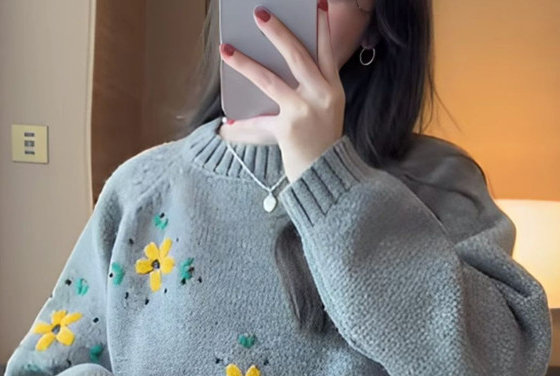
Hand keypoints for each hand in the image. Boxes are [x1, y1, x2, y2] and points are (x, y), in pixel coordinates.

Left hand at [219, 1, 344, 183]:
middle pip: (298, 55)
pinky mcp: (289, 129)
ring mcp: (305, 111)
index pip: (326, 49)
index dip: (321, 26)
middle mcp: (322, 95)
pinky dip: (242, 125)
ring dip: (245, 63)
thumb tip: (276, 66)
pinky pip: (259, 121)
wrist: (327, 176)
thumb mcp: (327, 110)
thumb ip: (311, 87)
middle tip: (259, 13)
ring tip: (227, 50)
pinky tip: (226, 124)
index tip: (315, 3)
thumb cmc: (322, 142)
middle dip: (278, 32)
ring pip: (270, 80)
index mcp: (333, 88)